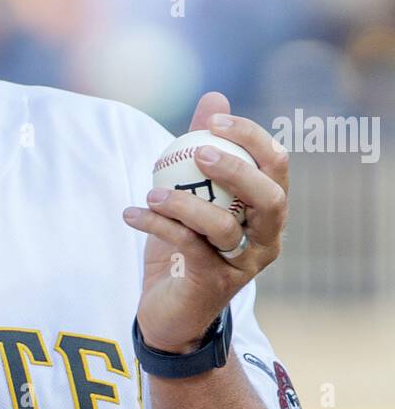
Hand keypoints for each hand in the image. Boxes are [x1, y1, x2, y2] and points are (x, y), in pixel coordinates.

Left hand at [123, 91, 288, 353]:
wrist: (170, 311)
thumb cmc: (184, 245)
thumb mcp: (191, 194)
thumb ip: (203, 147)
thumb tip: (214, 97)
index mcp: (267, 210)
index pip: (276, 165)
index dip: (252, 138)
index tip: (215, 120)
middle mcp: (267, 238)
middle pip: (270, 198)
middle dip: (236, 169)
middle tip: (198, 152)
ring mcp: (243, 265)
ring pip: (225, 227)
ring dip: (185, 203)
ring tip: (151, 192)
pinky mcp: (214, 285)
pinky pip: (188, 247)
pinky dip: (158, 225)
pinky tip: (131, 213)